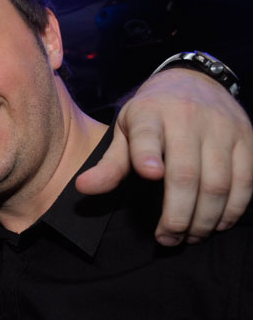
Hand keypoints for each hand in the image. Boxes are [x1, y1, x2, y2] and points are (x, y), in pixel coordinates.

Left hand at [76, 68, 252, 245]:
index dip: (148, 155)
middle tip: (167, 239)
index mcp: (149, 114)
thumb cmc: (151, 115)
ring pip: (217, 183)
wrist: (194, 81)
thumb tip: (83, 188)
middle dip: (177, 214)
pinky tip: (216, 224)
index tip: (149, 175)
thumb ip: (109, 163)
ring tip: (189, 237)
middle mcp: (187, 118)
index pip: (147, 135)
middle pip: (185, 173)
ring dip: (204, 219)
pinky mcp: (246, 138)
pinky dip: (233, 209)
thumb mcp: (125, 131)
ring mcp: (221, 128)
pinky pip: (245, 181)